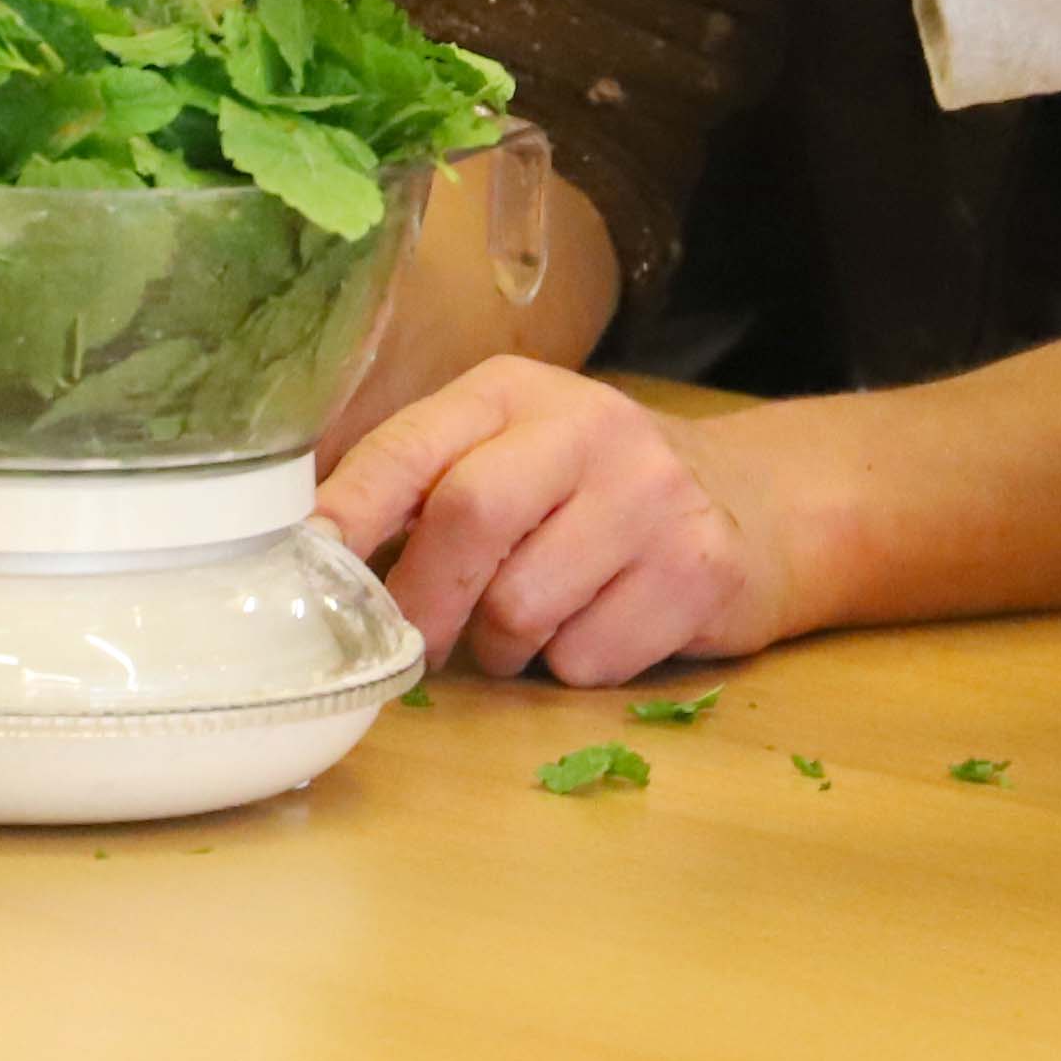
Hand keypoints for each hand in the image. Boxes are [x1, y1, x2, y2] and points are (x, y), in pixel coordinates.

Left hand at [323, 358, 797, 682]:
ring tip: (527, 625)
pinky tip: (598, 628)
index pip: (412, 447)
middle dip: (423, 600)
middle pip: (468, 517)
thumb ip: (423, 486)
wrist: (751, 508)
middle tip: (412, 642)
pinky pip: (589, 657)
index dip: (351, 511)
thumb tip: (310, 554)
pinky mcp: (700, 567)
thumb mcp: (509, 455)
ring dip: (503, 647)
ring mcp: (653, 494)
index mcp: (515, 393)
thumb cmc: (589, 493)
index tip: (309, 568)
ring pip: (524, 606)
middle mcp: (588, 426)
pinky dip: (572, 668)